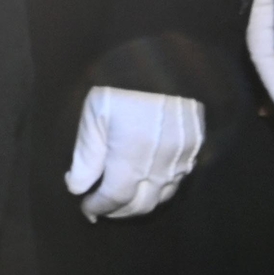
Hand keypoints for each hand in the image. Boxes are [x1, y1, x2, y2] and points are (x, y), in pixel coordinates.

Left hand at [64, 85, 203, 220]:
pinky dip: (161, 188)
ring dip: (141, 203)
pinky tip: (149, 182)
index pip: (113, 200)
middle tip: (103, 209)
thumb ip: (85, 158)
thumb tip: (78, 188)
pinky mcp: (195, 149)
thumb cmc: (122, 88)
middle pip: (140, 206)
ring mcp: (181, 161)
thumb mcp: (94, 117)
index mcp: (130, 162)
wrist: (165, 63)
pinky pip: (179, 179)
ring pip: (162, 197)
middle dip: (118, 212)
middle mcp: (158, 169)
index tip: (86, 208)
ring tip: (125, 200)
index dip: (97, 208)